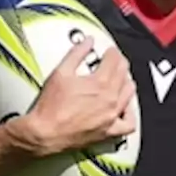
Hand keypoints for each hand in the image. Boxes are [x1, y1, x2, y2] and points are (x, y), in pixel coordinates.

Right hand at [23, 37, 135, 154]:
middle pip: (124, 74)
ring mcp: (112, 116)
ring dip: (127, 82)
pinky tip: (125, 108)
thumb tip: (87, 42)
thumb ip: (76, 54)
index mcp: (100, 83)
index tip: (110, 51)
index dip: (113, 52)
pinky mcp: (109, 132)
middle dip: (120, 63)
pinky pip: (129, 123)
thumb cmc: (51, 107)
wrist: (45, 133)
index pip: (114, 60)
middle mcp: (110, 99)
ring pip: (129, 94)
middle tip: (115, 60)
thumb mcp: (60, 72)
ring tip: (121, 78)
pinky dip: (130, 114)